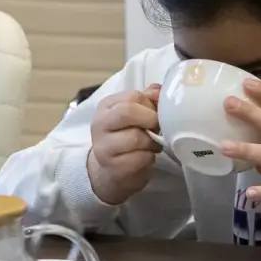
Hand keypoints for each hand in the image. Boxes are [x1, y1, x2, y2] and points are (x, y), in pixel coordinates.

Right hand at [87, 85, 161, 204]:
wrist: (110, 170)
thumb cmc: (126, 138)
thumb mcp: (134, 115)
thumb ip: (147, 100)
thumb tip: (160, 90)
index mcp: (106, 106)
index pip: (133, 96)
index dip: (151, 105)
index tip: (155, 115)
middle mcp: (100, 124)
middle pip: (128, 112)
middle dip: (150, 120)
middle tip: (157, 129)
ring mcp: (104, 148)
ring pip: (137, 137)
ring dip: (153, 142)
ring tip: (152, 145)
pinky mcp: (115, 168)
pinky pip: (142, 158)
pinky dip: (150, 158)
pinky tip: (146, 157)